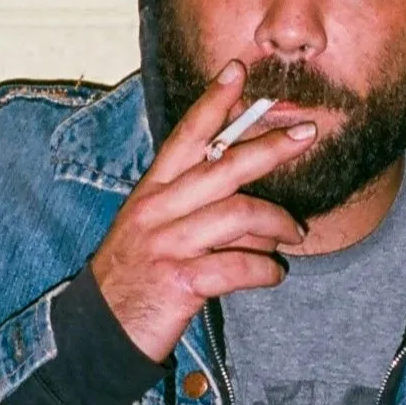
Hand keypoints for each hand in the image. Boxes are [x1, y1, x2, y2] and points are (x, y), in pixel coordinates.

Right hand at [90, 61, 318, 362]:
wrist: (98, 332)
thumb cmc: (133, 279)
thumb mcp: (149, 231)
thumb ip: (188, 207)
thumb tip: (247, 197)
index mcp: (151, 193)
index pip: (185, 137)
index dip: (212, 103)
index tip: (237, 72)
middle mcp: (157, 211)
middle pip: (222, 166)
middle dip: (270, 147)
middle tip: (307, 133)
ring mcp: (167, 245)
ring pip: (237, 215)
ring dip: (277, 224)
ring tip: (295, 235)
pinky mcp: (179, 281)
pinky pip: (238, 266)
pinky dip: (265, 270)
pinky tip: (274, 275)